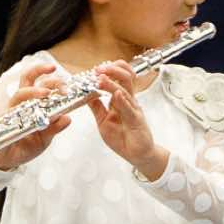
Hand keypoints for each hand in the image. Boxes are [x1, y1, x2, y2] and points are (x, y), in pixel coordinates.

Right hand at [0, 62, 74, 171]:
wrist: (6, 160)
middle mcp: (19, 103)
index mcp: (29, 102)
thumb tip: (68, 118)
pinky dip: (23, 114)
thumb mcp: (45, 138)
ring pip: (19, 94)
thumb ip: (55, 128)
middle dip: (46, 81)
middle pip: (27, 81)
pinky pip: (11, 114)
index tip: (55, 68)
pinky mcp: (2, 122)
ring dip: (34, 92)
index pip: (35, 80)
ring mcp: (9, 111)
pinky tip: (32, 119)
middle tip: (62, 87)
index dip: (43, 71)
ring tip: (46, 95)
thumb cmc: (24, 145)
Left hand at [83, 61, 166, 178]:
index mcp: (121, 101)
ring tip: (101, 78)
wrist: (138, 154)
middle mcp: (129, 102)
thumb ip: (96, 108)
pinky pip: (129, 109)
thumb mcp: (104, 120)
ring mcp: (133, 110)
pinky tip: (117, 94)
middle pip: (125, 79)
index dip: (110, 71)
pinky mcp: (136, 121)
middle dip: (112, 71)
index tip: (96, 69)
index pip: (119, 79)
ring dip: (112, 84)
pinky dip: (123, 101)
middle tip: (98, 69)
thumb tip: (86, 95)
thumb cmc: (123, 138)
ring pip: (125, 91)